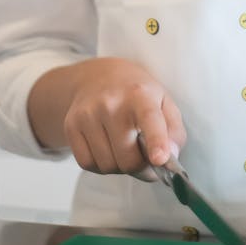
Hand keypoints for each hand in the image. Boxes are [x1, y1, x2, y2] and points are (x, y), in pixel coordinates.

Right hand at [62, 57, 185, 179]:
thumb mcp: (164, 102)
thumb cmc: (137, 94)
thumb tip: (170, 157)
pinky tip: (107, 148)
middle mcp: (111, 102)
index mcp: (140, 94)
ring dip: (119, 167)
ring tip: (124, 147)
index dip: (157, 141)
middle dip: (140, 167)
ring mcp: (88, 114)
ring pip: (108, 166)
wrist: (98, 77)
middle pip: (128, 159)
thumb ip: (174, 131)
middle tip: (145, 157)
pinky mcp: (71, 125)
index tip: (160, 159)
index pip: (149, 119)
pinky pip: (87, 164)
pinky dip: (100, 165)